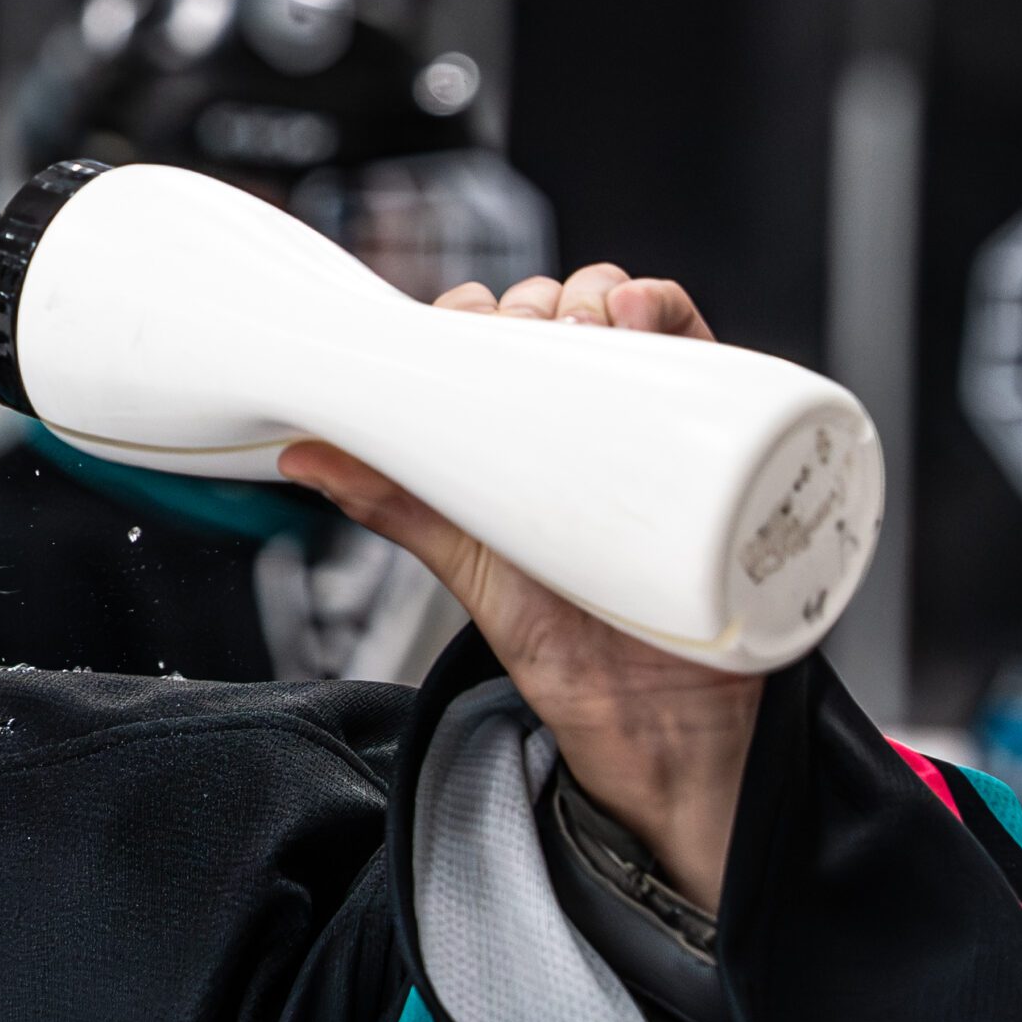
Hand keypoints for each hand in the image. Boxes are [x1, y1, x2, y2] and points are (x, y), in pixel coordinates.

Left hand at [280, 266, 768, 1021]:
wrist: (654, 726)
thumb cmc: (565, 646)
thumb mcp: (465, 561)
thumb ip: (392, 502)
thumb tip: (300, 453)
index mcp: (524, 442)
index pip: (500, 340)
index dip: (475, 315)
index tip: (455, 325)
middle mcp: (595, 426)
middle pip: (567, 318)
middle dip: (540, 302)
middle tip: (520, 338)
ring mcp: (660, 435)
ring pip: (633, 325)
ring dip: (600, 295)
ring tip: (581, 325)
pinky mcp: (720, 451)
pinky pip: (712, 362)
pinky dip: (674, 317)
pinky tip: (640, 315)